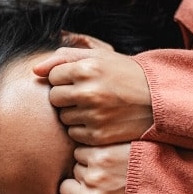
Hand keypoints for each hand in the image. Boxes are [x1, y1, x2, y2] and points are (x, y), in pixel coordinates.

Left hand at [33, 43, 152, 145]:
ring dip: (74, 114)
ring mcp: (94, 116)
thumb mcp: (100, 57)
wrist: (158, 100)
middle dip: (66, 96)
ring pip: (63, 118)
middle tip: (88, 94)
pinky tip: (101, 121)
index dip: (65, 78)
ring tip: (97, 107)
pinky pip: (74, 135)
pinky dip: (83, 130)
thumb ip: (64, 58)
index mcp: (88, 68)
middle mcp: (89, 92)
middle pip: (54, 98)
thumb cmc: (125, 74)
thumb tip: (34, 71)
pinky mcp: (99, 136)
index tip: (83, 80)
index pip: (53, 77)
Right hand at [34, 143, 130, 193]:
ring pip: (73, 167)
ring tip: (114, 173)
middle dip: (81, 185)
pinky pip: (82, 151)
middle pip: (63, 187)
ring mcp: (92, 178)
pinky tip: (114, 159)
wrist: (166, 184)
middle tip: (109, 188)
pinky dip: (95, 153)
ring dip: (89, 167)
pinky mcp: (99, 156)